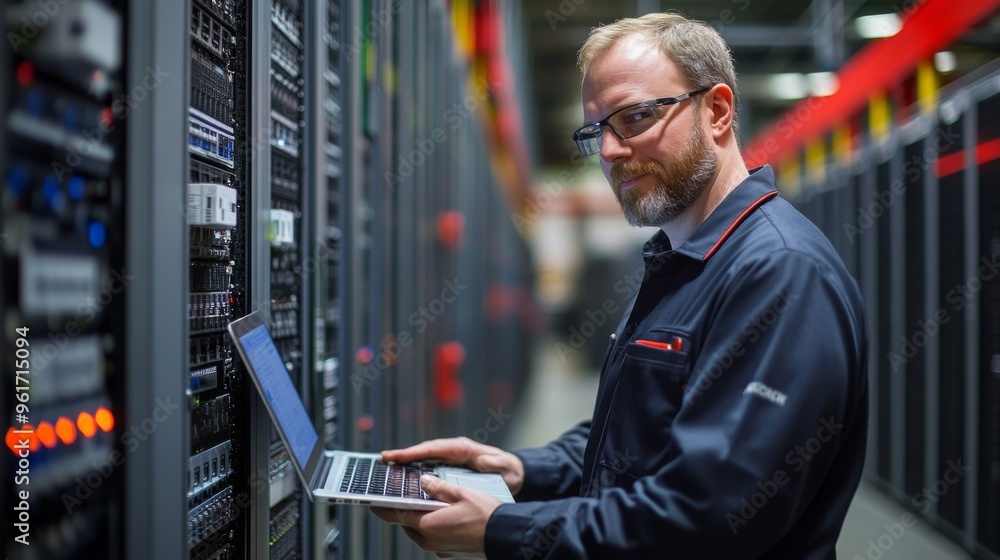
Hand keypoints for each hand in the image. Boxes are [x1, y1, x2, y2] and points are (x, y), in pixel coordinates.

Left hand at [371, 474, 500, 557]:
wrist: (504, 536)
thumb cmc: (485, 516)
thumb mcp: (461, 493)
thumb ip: (438, 487)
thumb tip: (423, 482)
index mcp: (427, 524)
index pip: (395, 515)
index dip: (382, 507)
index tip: (373, 500)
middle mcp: (429, 540)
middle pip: (407, 523)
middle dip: (407, 509)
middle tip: (410, 494)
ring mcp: (438, 548)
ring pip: (420, 530)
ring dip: (421, 518)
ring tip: (432, 502)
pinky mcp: (448, 552)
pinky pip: (433, 537)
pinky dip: (433, 526)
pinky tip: (445, 515)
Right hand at [380, 437, 524, 494]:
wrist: (512, 474)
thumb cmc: (507, 470)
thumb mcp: (504, 467)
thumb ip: (494, 463)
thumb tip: (483, 460)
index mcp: (462, 448)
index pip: (434, 448)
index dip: (414, 452)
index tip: (397, 455)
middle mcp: (453, 450)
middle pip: (424, 452)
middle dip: (404, 455)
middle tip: (383, 459)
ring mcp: (450, 459)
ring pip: (424, 460)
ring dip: (406, 462)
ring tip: (386, 466)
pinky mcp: (449, 468)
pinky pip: (429, 468)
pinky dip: (415, 471)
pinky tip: (402, 477)